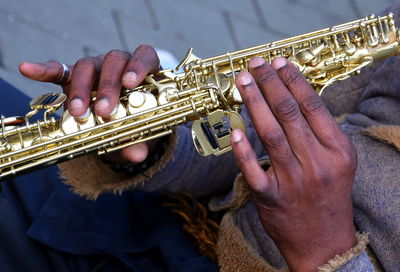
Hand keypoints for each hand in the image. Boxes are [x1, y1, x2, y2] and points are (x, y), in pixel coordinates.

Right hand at [19, 45, 159, 163]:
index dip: (138, 66)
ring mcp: (97, 70)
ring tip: (78, 111)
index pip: (144, 57)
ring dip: (82, 88)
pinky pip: (58, 70)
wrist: (120, 129)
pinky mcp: (74, 78)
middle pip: (114, 61)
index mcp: (144, 73)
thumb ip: (140, 142)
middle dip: (108, 86)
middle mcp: (120, 66)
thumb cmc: (135, 125)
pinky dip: (44, 70)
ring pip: (88, 66)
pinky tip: (28, 70)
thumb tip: (138, 154)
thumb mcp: (139, 135)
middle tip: (104, 111)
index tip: (130, 83)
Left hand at [231, 57, 356, 271]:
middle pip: (289, 113)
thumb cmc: (329, 196)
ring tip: (242, 83)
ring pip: (271, 134)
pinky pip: (254, 171)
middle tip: (254, 65)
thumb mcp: (338, 161)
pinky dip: (243, 151)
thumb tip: (295, 98)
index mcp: (337, 149)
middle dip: (269, 84)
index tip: (278, 62)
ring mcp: (294, 180)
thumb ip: (320, 132)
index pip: (312, 105)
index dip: (292, 80)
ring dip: (254, 104)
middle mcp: (317, 162)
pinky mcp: (272, 198)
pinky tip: (234, 130)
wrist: (324, 243)